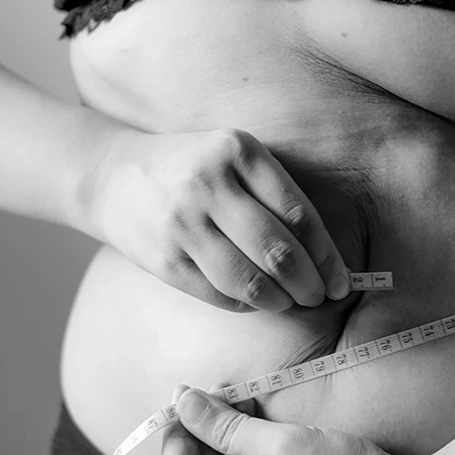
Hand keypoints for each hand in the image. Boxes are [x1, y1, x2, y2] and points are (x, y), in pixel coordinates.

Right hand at [91, 128, 350, 311]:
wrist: (112, 176)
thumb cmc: (191, 169)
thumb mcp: (233, 157)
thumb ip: (275, 194)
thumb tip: (325, 258)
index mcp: (237, 151)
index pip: (298, 214)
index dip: (327, 255)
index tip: (342, 279)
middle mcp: (209, 184)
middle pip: (278, 251)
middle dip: (310, 284)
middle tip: (321, 297)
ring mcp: (182, 224)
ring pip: (249, 280)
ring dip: (280, 301)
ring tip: (291, 302)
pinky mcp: (164, 259)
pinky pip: (219, 294)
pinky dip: (246, 304)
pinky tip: (256, 300)